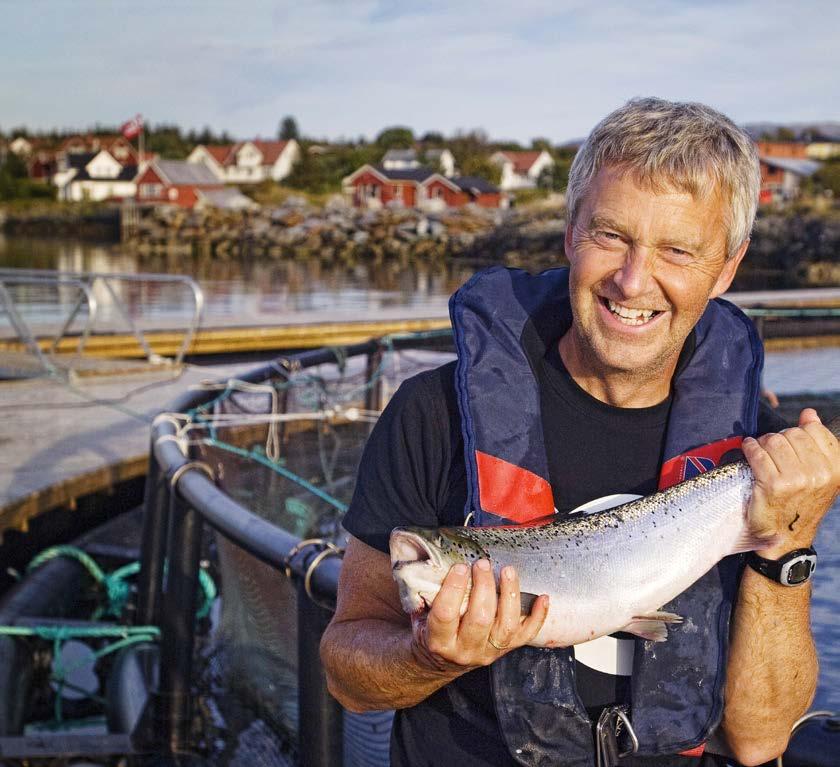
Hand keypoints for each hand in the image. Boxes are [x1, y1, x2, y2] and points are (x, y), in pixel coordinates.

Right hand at [410, 559, 548, 671]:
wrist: (443, 660)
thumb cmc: (430, 629)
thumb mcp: (419, 614)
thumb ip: (424, 592)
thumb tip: (429, 560)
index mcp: (439, 641)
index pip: (446, 614)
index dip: (453, 588)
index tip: (459, 566)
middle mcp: (466, 650)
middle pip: (480, 618)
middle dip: (484, 587)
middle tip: (482, 564)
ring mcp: (489, 652)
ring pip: (505, 626)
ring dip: (509, 595)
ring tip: (508, 570)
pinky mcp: (506, 650)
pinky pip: (527, 635)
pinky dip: (538, 616)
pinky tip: (542, 597)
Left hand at [742, 409, 839, 557]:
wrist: (786, 537)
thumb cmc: (800, 503)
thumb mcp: (819, 475)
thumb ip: (817, 442)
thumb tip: (810, 414)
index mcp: (836, 469)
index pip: (814, 430)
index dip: (798, 433)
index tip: (791, 445)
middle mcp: (820, 474)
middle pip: (791, 433)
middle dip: (779, 439)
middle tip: (773, 453)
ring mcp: (797, 480)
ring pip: (773, 440)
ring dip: (763, 444)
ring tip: (762, 455)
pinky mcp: (773, 485)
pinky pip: (757, 452)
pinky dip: (749, 449)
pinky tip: (749, 451)